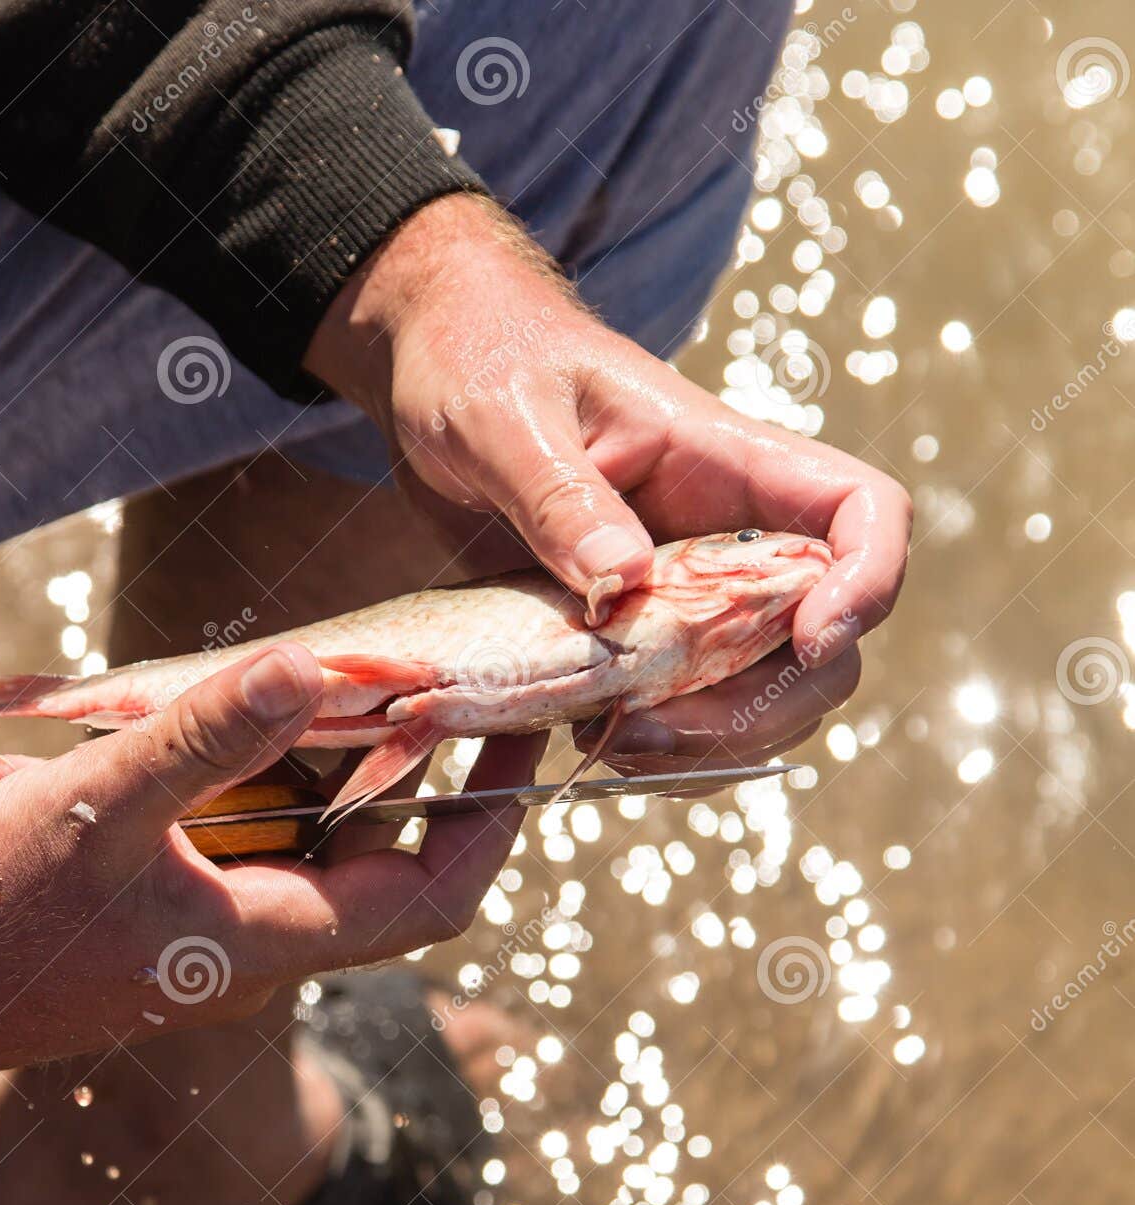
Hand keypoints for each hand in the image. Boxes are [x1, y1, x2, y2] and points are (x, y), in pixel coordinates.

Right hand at [0, 645, 538, 1102]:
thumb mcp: (100, 809)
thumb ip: (206, 738)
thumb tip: (313, 666)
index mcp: (270, 941)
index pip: (436, 893)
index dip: (493, 818)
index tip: (522, 734)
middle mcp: (260, 956)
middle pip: (392, 876)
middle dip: (436, 790)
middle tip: (458, 694)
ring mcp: (213, 947)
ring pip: (319, 863)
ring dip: (344, 786)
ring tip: (358, 694)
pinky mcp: (170, 932)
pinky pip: (252, 862)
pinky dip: (266, 801)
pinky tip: (223, 743)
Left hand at [306, 194, 909, 754]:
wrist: (437, 366)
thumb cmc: (486, 358)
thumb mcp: (507, 416)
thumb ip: (562, 496)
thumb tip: (625, 581)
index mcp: (724, 462)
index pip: (859, 512)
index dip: (865, 582)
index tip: (808, 641)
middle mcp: (724, 535)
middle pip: (819, 638)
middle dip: (763, 703)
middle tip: (653, 724)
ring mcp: (682, 594)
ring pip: (756, 691)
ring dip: (706, 742)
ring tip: (609, 742)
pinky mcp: (627, 635)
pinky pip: (677, 708)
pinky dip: (652, 748)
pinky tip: (581, 741)